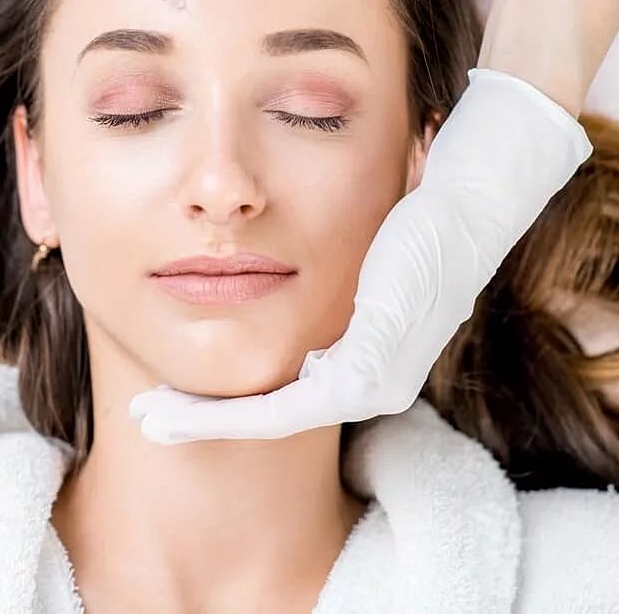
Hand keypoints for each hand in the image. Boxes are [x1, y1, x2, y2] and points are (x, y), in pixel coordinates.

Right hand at [128, 69, 592, 442]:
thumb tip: (262, 239)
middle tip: (150, 416)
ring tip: (152, 417)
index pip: (286, 395)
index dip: (226, 399)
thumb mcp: (347, 244)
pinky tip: (180, 405)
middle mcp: (374, 386)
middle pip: (273, 416)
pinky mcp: (366, 375)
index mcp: (369, 360)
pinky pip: (282, 409)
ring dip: (205, 421)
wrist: (467, 196)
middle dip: (204, 418)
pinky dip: (225, 412)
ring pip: (271, 421)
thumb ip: (309, 262)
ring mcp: (373, 388)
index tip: (174, 393)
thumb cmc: (414, 207)